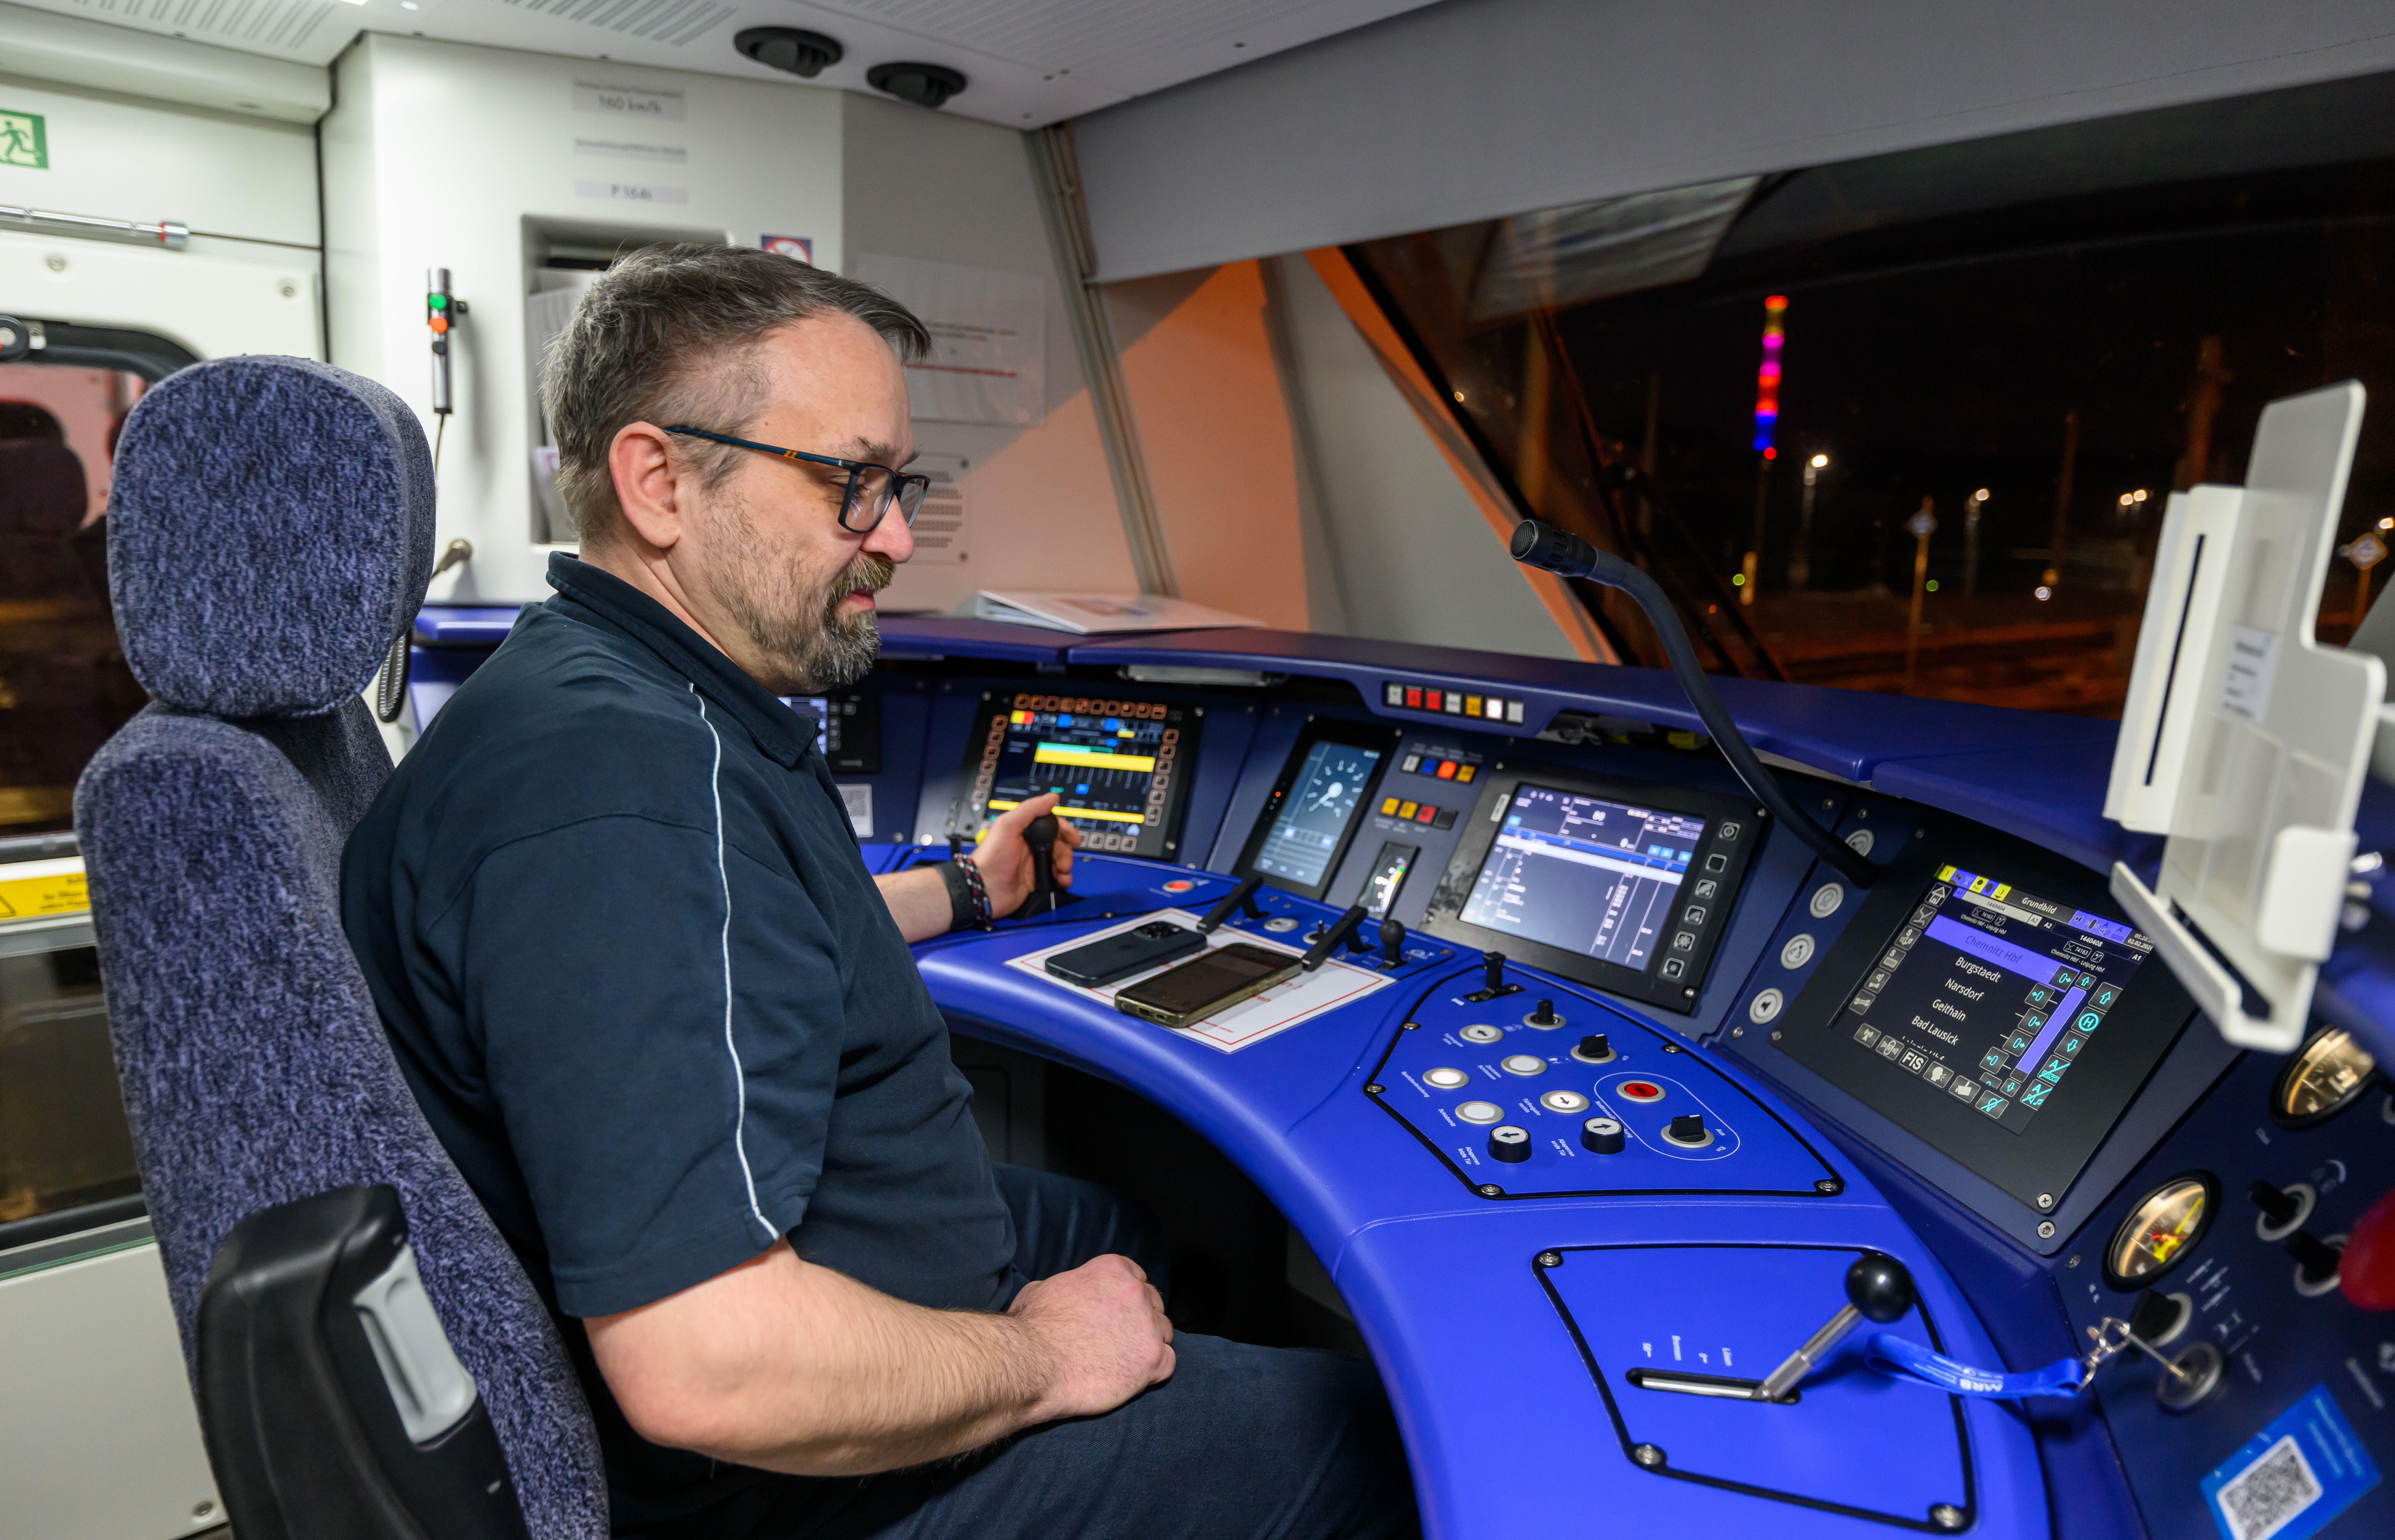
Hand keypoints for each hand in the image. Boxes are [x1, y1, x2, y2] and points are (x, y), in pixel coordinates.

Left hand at [974, 792, 1079, 914]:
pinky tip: (1061, 881)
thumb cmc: (991, 856)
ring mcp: (1034, 864)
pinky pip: (1056, 878)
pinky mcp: (1036, 881)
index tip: (1073, 838)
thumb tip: (1052, 797)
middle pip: (1059, 844)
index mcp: (1025, 831)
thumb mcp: (1008, 825)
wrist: (984, 888)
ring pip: (1060, 861)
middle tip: (1063, 860)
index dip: (1064, 830)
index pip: (1052, 825)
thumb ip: (1030, 809)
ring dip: (1066, 866)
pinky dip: (1062, 879)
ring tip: (1062, 872)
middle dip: (1066, 852)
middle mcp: (1031, 847)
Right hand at [1008, 1253, 1174, 1422]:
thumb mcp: (1044, 1289)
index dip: (1128, 1298)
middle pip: (1153, 1304)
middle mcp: (1136, 1292)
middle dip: (1141, 1320)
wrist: (1034, 1365)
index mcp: (1113, 1270)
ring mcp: (1147, 1326)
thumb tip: (1068, 1294)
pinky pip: (1169, 1362)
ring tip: (1126, 1360)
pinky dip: (1155, 1370)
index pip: (1137, 1278)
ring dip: (1149, 1344)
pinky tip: (1134, 1376)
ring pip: (1164, 1332)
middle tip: (1121, 1339)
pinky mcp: (1152, 1359)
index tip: (1118, 1314)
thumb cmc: (1032, 1328)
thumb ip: (1069, 1286)